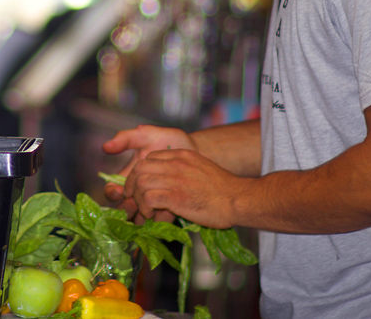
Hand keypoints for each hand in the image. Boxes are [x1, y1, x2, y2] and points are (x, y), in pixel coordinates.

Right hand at [102, 125, 196, 221]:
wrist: (199, 150)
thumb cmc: (172, 140)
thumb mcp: (148, 134)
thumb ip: (126, 138)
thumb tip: (106, 147)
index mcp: (131, 175)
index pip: (113, 190)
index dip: (112, 193)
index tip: (120, 191)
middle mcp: (140, 190)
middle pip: (124, 207)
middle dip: (126, 208)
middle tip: (133, 205)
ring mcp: (155, 200)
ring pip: (141, 216)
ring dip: (141, 217)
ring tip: (149, 214)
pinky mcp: (170, 205)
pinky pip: (162, 217)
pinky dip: (162, 218)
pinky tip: (167, 214)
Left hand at [124, 148, 240, 228]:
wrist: (238, 199)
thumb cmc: (223, 189)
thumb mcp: (200, 168)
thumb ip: (183, 169)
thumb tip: (169, 181)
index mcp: (181, 154)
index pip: (149, 158)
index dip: (140, 173)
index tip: (139, 186)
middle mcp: (175, 163)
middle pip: (139, 168)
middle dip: (132, 184)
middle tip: (133, 198)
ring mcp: (175, 178)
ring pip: (141, 183)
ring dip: (138, 199)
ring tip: (146, 210)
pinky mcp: (175, 196)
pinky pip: (148, 199)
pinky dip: (146, 208)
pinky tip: (153, 215)